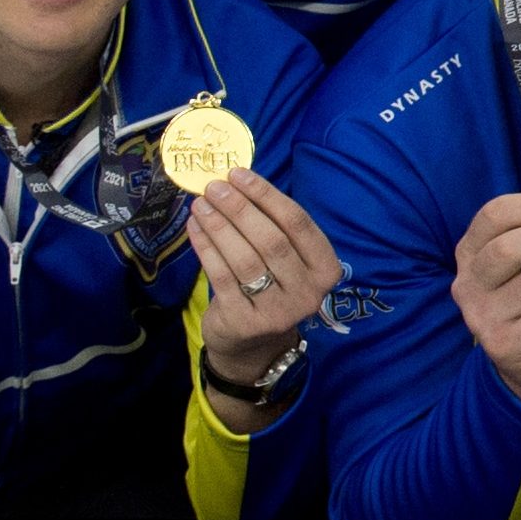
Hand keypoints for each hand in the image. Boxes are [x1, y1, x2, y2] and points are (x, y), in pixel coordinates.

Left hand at [188, 168, 343, 419]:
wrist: (254, 344)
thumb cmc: (272, 286)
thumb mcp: (287, 260)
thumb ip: (272, 225)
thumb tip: (235, 182)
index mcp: (326, 270)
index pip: (298, 224)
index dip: (266, 195)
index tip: (238, 174)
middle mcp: (308, 293)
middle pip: (271, 240)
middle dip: (239, 208)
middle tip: (214, 187)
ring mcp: (277, 311)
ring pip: (245, 259)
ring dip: (220, 226)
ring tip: (201, 204)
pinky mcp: (245, 321)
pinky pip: (221, 276)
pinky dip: (206, 247)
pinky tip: (195, 228)